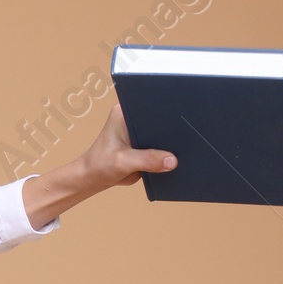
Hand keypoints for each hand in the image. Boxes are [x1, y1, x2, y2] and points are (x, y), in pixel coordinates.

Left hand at [22, 100, 175, 227]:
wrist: (94, 178)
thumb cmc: (99, 165)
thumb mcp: (122, 162)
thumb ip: (146, 160)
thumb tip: (172, 161)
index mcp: (125, 112)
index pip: (151, 105)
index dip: (167, 109)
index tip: (183, 115)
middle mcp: (135, 117)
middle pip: (160, 118)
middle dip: (172, 127)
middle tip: (188, 134)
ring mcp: (142, 131)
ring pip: (163, 133)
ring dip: (172, 141)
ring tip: (187, 146)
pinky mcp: (146, 144)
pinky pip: (162, 146)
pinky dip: (169, 152)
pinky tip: (180, 157)